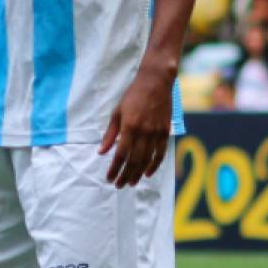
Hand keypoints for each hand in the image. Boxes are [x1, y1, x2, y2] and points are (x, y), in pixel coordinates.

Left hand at [99, 63, 174, 188]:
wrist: (156, 82)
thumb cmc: (133, 95)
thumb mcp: (117, 112)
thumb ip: (110, 134)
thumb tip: (102, 152)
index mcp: (129, 126)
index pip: (120, 154)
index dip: (115, 168)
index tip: (109, 178)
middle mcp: (144, 132)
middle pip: (134, 160)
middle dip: (125, 175)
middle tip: (119, 185)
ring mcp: (156, 132)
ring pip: (147, 160)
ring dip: (138, 173)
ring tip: (132, 183)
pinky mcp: (165, 132)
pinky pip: (160, 153)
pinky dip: (154, 165)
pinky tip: (147, 173)